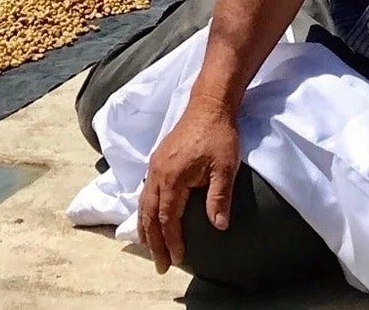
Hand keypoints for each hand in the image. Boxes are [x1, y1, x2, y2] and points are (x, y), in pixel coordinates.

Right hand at [136, 99, 239, 274]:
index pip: (167, 218)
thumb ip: (219, 197)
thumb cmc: (219, 135)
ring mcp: (156, 164)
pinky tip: (150, 216)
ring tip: (150, 247)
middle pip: (149, 215)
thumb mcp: (225, 167)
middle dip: (153, 242)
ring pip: (143, 202)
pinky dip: (145, 209)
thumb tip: (218, 227)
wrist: (209, 104)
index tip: (177, 260)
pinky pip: (146, 190)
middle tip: (160, 265)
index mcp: (172, 177)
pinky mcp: (158, 158)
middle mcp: (158, 173)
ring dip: (146, 227)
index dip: (171, 242)